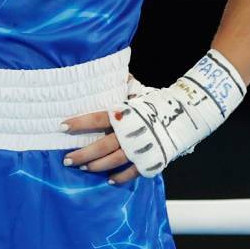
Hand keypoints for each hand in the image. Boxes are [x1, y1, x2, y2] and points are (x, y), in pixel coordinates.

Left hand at [64, 50, 245, 181]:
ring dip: (96, 166)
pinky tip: (109, 180)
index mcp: (125, 114)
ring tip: (82, 167)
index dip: (78, 123)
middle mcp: (130, 133)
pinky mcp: (152, 161)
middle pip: (100, 146)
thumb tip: (108, 68)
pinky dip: (121, 178)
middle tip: (66, 159)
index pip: (95, 119)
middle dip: (81, 154)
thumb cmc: (157, 102)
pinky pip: (133, 173)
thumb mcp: (137, 90)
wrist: (188, 115)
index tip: (61, 126)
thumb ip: (121, 84)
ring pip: (113, 161)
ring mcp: (141, 149)